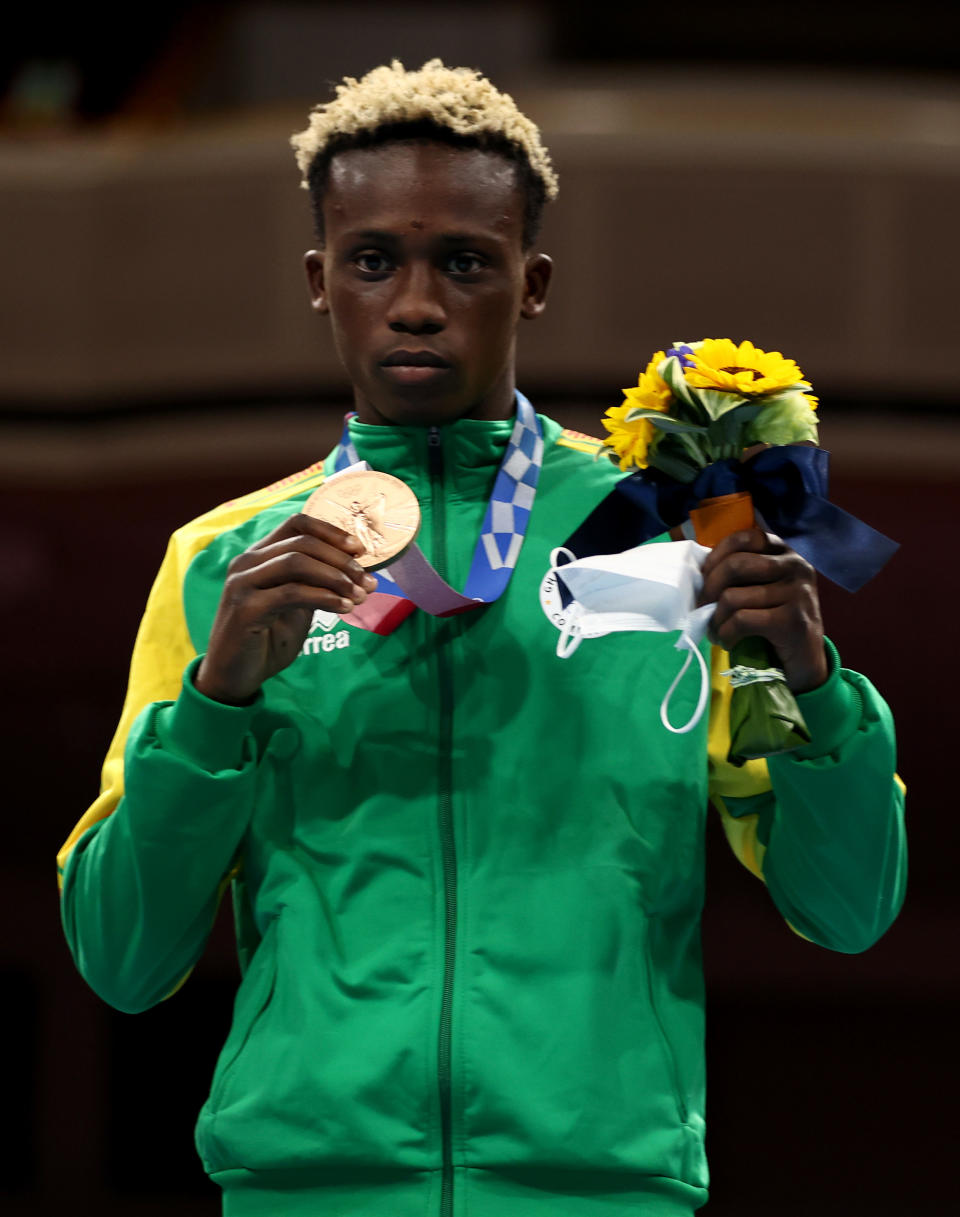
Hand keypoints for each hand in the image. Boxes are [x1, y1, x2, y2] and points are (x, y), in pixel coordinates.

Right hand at [194, 514, 377, 704]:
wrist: (234, 677)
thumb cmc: (267, 640)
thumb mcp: (297, 606)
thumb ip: (316, 584)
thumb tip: (356, 571)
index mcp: (258, 555)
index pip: (296, 524)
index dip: (331, 532)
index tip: (360, 550)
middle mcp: (246, 562)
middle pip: (302, 542)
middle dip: (341, 560)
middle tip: (367, 581)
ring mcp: (242, 584)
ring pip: (296, 562)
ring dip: (335, 577)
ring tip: (359, 595)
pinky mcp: (245, 609)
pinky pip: (292, 593)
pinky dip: (324, 597)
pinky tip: (344, 608)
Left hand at [698, 528, 827, 692]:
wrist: (806, 660)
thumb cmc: (775, 620)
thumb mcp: (764, 588)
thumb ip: (742, 573)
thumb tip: (698, 573)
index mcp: (786, 553)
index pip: (745, 537)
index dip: (717, 555)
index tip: (705, 576)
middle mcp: (796, 567)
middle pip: (735, 565)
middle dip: (709, 590)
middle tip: (703, 610)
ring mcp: (798, 593)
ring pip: (733, 597)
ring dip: (715, 620)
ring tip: (716, 631)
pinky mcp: (793, 620)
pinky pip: (742, 620)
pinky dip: (726, 634)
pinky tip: (728, 642)